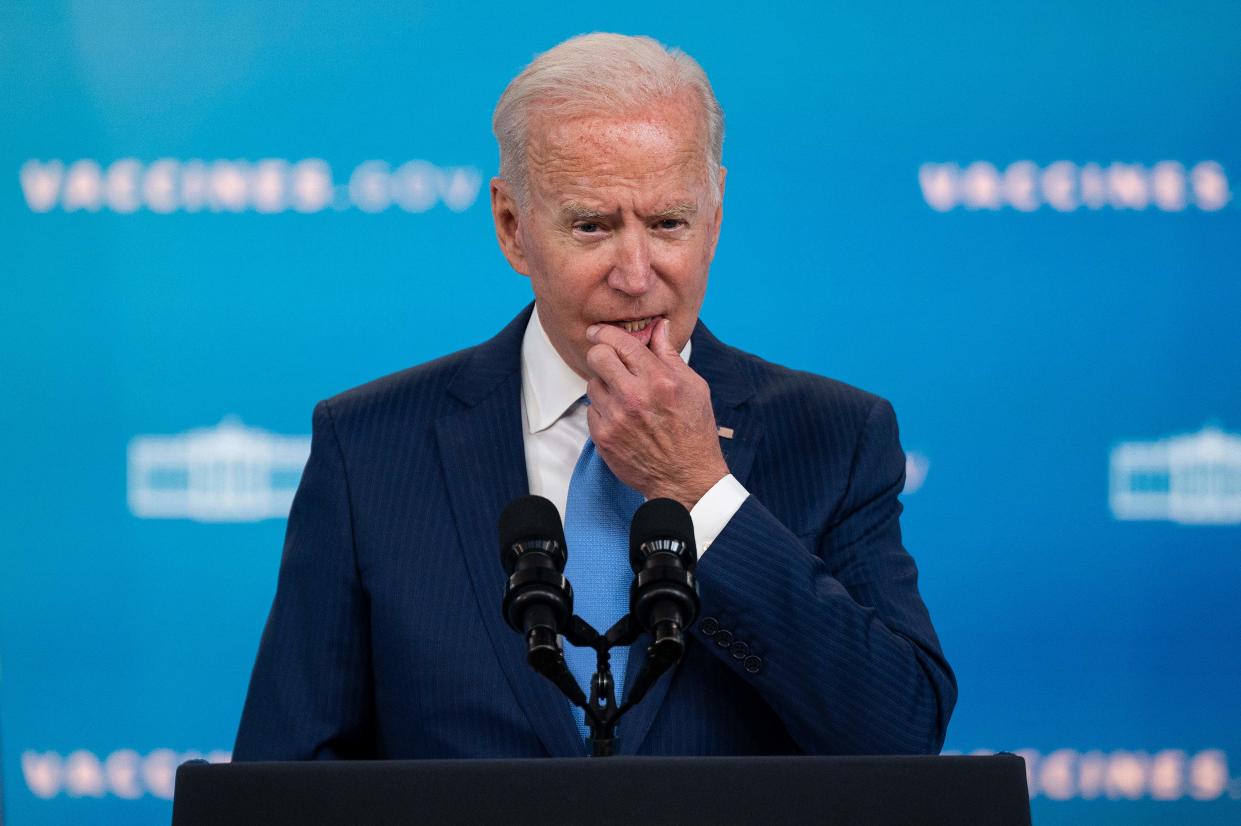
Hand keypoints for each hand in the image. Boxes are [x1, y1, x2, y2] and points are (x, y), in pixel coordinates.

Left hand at [583, 318, 729, 508]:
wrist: (685, 478)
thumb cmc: (694, 432)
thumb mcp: (693, 387)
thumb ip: (669, 354)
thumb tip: (658, 327)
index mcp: (659, 380)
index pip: (621, 342)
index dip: (606, 332)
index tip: (599, 331)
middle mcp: (634, 397)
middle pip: (597, 357)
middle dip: (601, 353)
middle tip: (608, 359)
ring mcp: (616, 418)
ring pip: (592, 383)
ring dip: (604, 384)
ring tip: (623, 395)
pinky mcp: (603, 437)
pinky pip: (591, 410)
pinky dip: (603, 409)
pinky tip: (621, 416)